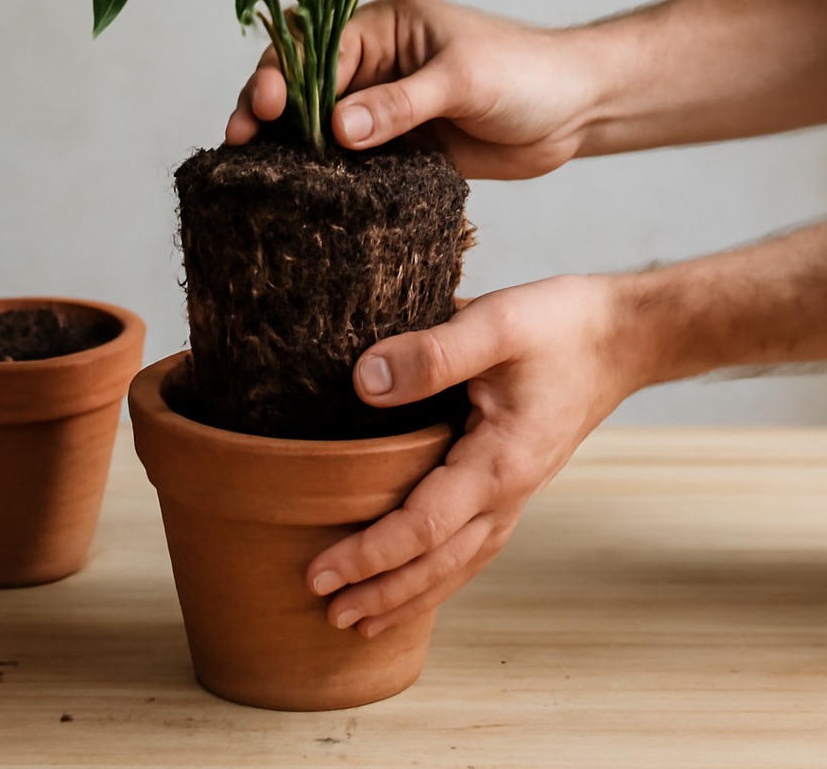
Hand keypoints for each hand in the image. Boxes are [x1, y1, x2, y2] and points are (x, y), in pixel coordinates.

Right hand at [226, 0, 599, 177]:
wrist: (578, 112)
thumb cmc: (529, 73)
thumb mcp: (464, 79)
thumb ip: (401, 103)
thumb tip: (337, 129)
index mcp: (387, 24)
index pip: (319, 45)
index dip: (285, 73)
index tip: (265, 105)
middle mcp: (376, 62)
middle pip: (304, 81)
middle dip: (266, 105)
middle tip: (239, 138)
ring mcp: (385, 107)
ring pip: (318, 124)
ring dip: (287, 143)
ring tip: (252, 167)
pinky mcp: (398, 148)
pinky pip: (349, 162)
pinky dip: (324, 176)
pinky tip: (298, 195)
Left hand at [306, 274, 635, 637]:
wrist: (620, 337)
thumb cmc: (558, 326)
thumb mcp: (494, 322)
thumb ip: (431, 354)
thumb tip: (364, 382)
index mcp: (499, 462)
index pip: (424, 527)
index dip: (370, 554)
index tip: (322, 571)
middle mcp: (509, 492)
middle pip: (438, 563)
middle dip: (381, 592)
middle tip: (325, 610)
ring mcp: (516, 493)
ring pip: (458, 564)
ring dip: (409, 595)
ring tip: (362, 620)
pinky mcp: (515, 481)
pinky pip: (473, 544)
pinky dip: (440, 573)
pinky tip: (418, 580)